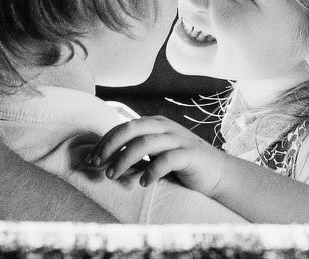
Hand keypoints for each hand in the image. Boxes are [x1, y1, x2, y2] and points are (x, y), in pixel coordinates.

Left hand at [85, 116, 229, 196]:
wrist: (218, 174)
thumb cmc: (182, 167)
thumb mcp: (157, 155)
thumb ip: (137, 154)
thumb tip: (105, 162)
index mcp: (156, 124)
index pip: (124, 127)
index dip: (105, 142)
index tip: (91, 160)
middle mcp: (166, 127)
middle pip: (132, 128)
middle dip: (111, 146)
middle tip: (97, 165)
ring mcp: (179, 139)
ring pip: (145, 142)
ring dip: (125, 159)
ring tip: (114, 176)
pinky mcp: (190, 154)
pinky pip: (167, 159)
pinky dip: (152, 170)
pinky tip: (144, 183)